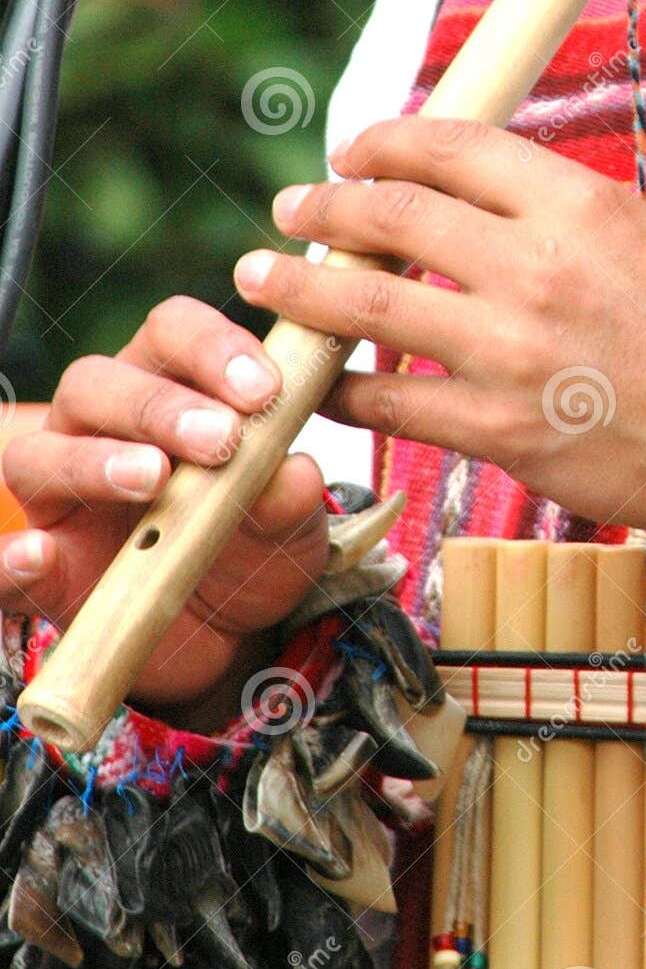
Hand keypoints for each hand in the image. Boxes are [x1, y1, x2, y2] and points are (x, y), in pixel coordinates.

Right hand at [0, 297, 329, 715]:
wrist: (228, 634)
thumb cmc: (252, 548)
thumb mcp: (289, 525)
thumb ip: (290, 496)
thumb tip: (293, 473)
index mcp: (170, 392)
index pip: (171, 334)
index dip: (213, 348)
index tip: (264, 389)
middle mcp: (102, 430)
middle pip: (96, 383)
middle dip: (159, 405)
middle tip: (222, 439)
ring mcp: (61, 498)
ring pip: (39, 454)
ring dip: (94, 461)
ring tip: (152, 478)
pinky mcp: (42, 574)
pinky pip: (1, 563)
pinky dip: (11, 557)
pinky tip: (40, 555)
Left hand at [246, 118, 645, 571]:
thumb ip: (566, 211)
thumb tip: (488, 191)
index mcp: (580, 207)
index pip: (452, 148)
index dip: (386, 142)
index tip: (354, 152)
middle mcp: (535, 269)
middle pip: (391, 216)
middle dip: (324, 207)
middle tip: (291, 207)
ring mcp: (509, 352)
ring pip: (366, 306)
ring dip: (300, 287)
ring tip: (265, 277)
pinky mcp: (499, 431)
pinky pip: (390, 403)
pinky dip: (342, 387)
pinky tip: (320, 379)